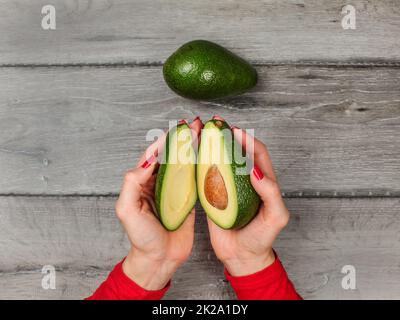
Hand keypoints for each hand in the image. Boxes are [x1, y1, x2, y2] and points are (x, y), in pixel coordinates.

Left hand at [116, 117, 202, 289]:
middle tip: (198, 124)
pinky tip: (212, 157)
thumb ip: (132, 183)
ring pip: (186, 164)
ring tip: (207, 134)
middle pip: (172, 155)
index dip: (167, 139)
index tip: (180, 127)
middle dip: (185, 138)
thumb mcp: (127, 210)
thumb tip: (149, 159)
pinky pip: (196, 180)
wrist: (159, 259)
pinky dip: (203, 167)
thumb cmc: (141, 237)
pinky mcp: (188, 200)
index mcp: (143, 182)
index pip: (154, 154)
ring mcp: (175, 191)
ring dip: (195, 148)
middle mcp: (159, 183)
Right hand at [207, 124, 289, 275]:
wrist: (242, 257)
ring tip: (201, 131)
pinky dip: (200, 162)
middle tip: (215, 122)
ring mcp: (228, 187)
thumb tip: (254, 171)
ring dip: (212, 145)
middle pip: (236, 151)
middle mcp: (244, 180)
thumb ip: (270, 193)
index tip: (235, 131)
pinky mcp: (213, 196)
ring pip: (220, 160)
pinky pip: (205, 176)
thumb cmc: (262, 238)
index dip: (247, 140)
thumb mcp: (275, 217)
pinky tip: (192, 154)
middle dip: (227, 135)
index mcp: (262, 181)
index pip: (257, 153)